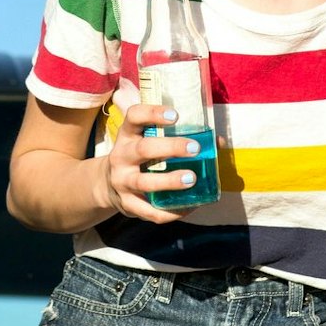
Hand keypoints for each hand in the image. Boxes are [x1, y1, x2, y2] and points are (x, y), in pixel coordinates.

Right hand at [100, 104, 210, 223]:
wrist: (107, 185)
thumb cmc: (139, 158)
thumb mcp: (146, 141)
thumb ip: (176, 137)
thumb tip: (218, 142)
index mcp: (128, 135)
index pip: (134, 117)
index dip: (152, 113)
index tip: (175, 116)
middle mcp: (122, 156)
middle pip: (143, 149)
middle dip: (170, 148)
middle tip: (194, 149)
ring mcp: (122, 181)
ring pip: (144, 182)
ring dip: (169, 181)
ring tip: (192, 178)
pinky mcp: (127, 204)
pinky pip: (149, 211)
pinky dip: (170, 211)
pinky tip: (188, 207)